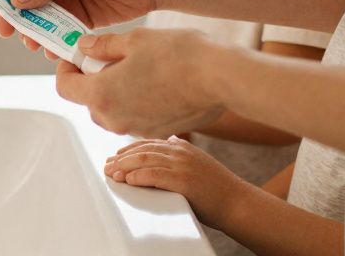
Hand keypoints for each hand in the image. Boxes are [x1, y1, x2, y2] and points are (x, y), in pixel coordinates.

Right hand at [0, 0, 159, 50]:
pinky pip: (59, 30)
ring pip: (41, 19)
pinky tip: (56, 49)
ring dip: (38, 33)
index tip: (2, 19)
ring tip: (39, 46)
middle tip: (22, 38)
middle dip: (22, 21)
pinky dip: (55, 40)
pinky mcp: (79, 16)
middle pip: (26, 2)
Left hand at [55, 28, 227, 137]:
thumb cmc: (179, 55)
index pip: (64, 87)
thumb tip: (85, 47)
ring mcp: (137, 129)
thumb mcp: (134, 40)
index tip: (76, 58)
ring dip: (115, 92)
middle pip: (88, 101)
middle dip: (92, 79)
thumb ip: (103, 45)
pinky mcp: (157, 131)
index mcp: (102, 94)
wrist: (220, 78)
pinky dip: (135, 102)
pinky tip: (155, 81)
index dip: (66, 69)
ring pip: (112, 111)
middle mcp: (115, 119)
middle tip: (109, 57)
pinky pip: (135, 117)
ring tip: (136, 67)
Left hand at [104, 136, 251, 227]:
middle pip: (143, 150)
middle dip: (122, 157)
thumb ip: (182, 152)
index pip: (149, 142)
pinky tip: (128, 180)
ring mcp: (182, 164)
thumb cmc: (217, 188)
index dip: (129, 148)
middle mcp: (181, 151)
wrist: (237, 202)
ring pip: (145, 160)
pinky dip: (138, 176)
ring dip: (124, 166)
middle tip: (107, 165)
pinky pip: (154, 175)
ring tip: (112, 173)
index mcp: (182, 146)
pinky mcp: (183, 180)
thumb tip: (168, 141)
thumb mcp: (199, 161)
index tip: (115, 155)